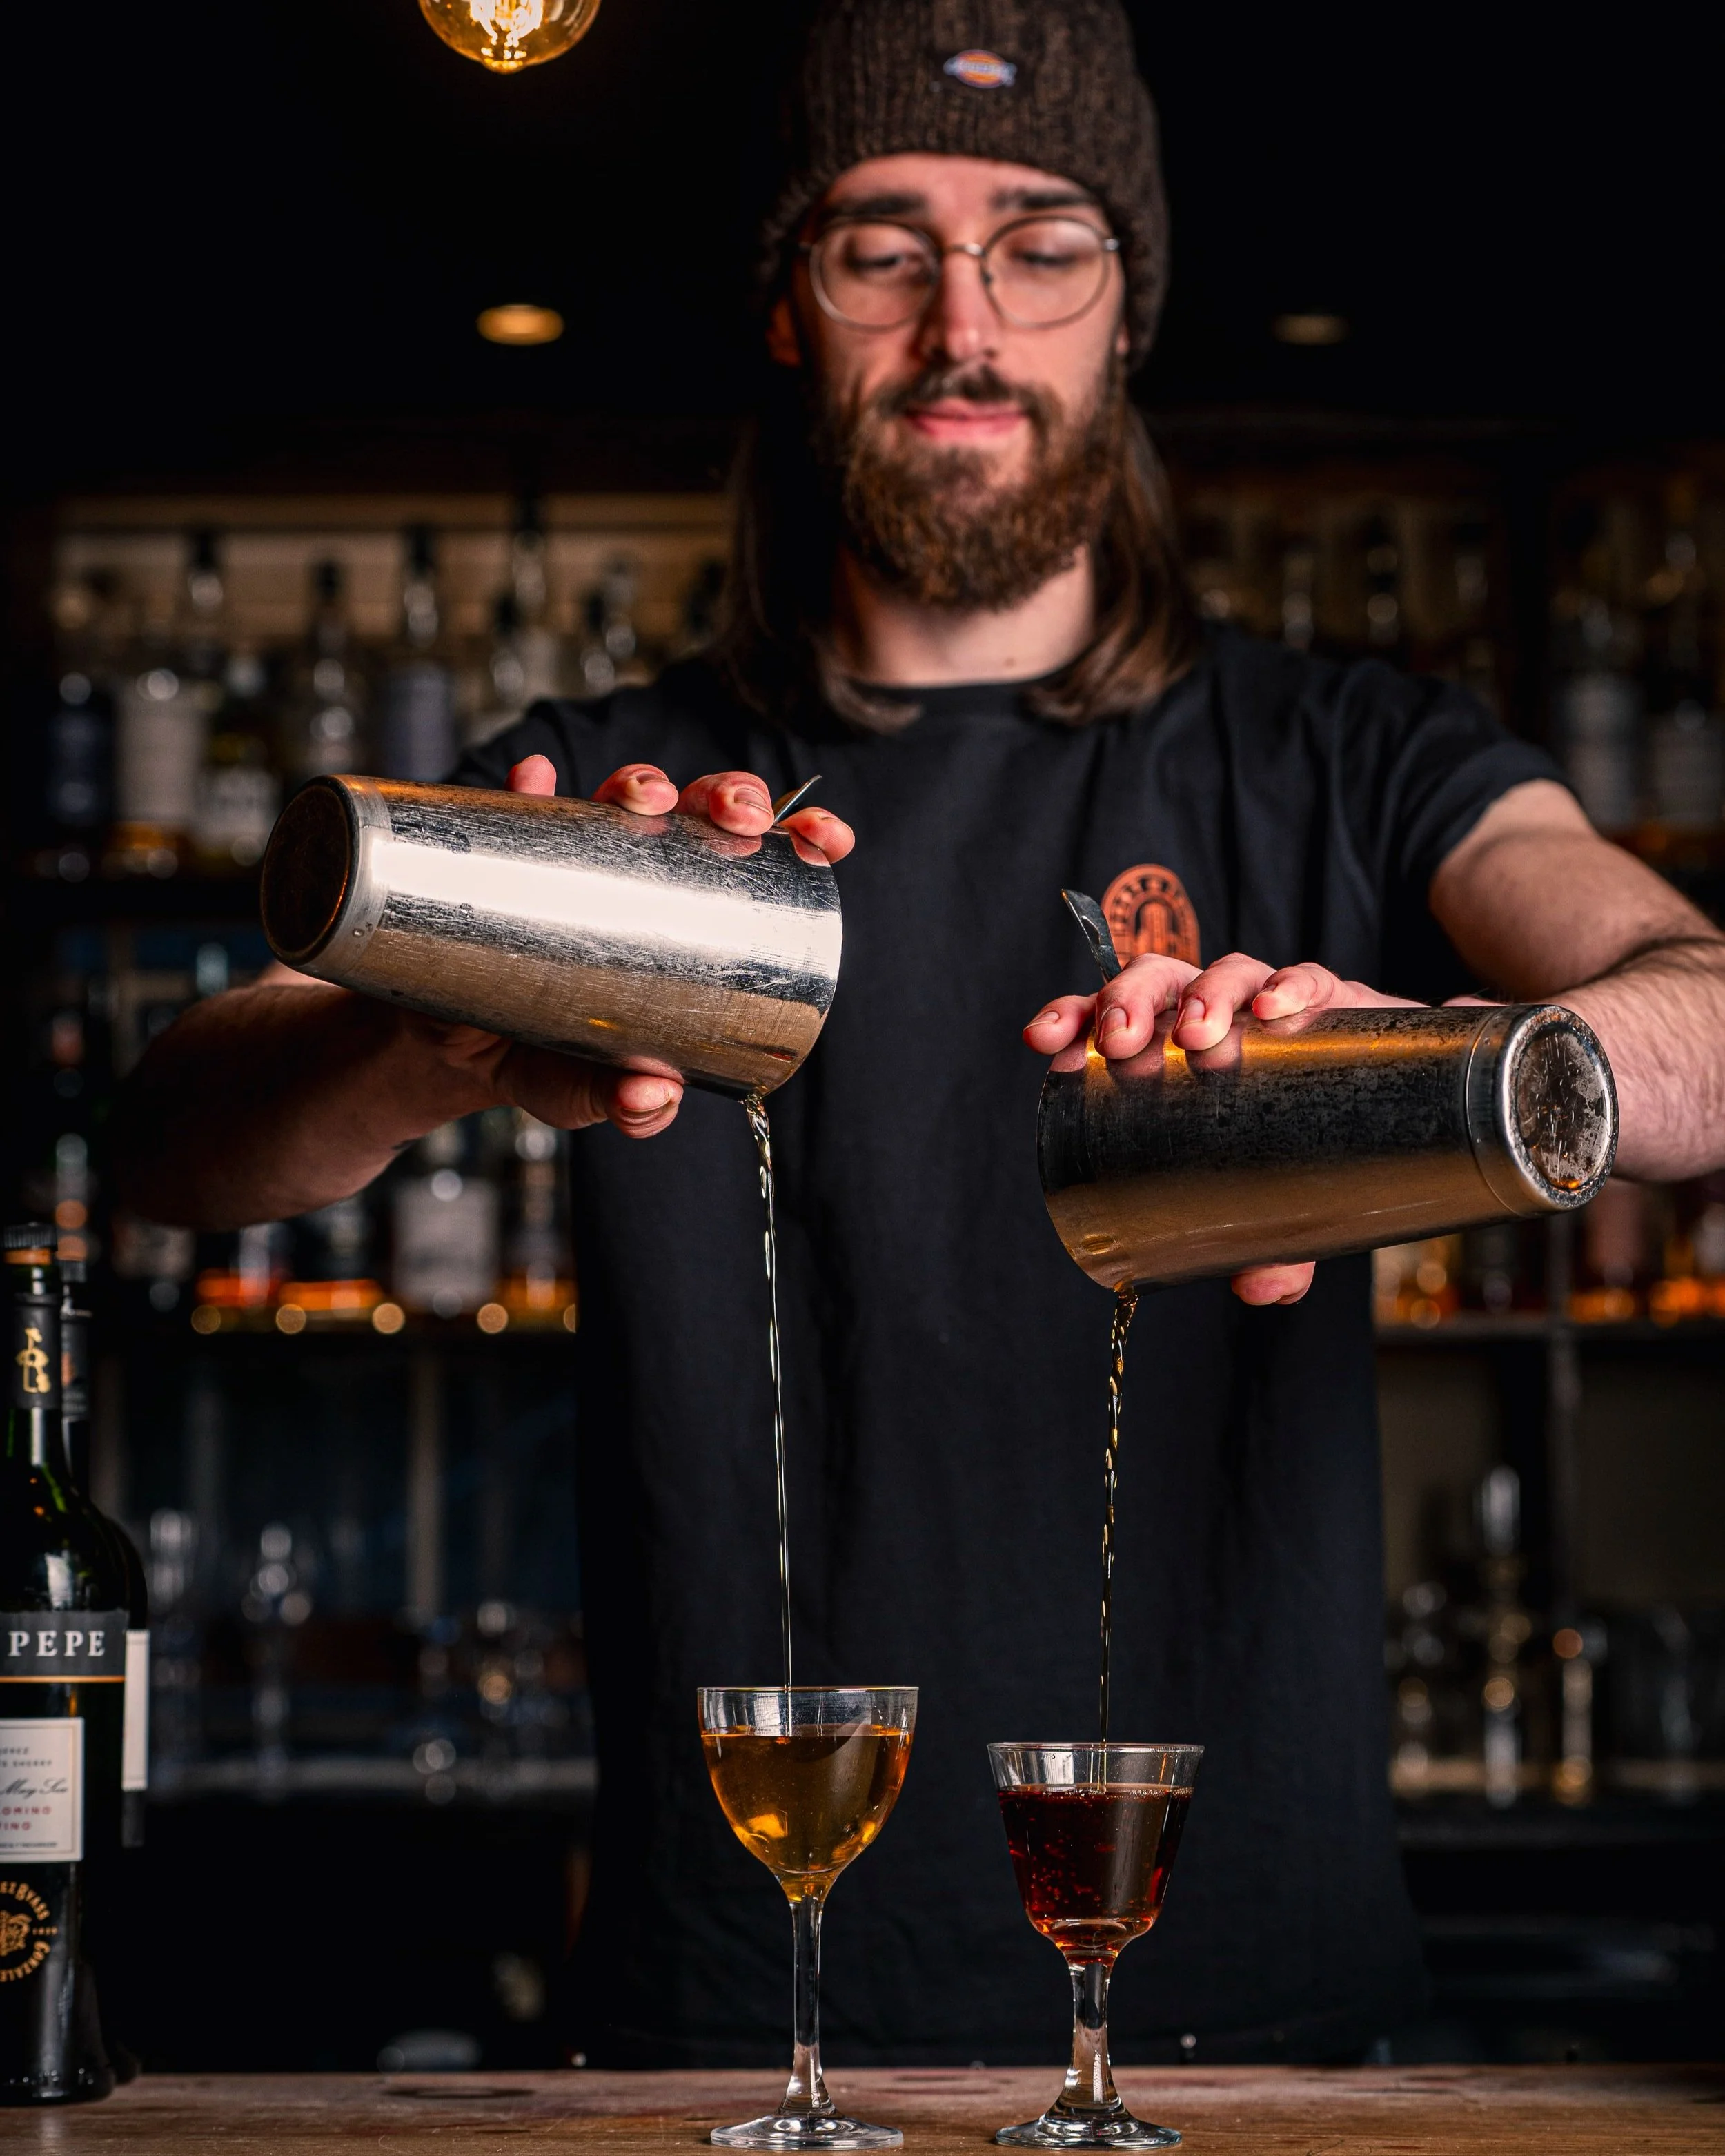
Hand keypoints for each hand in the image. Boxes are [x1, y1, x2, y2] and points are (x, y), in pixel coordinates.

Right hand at [465, 755, 854, 1140]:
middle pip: (703, 812)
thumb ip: (632, 1105)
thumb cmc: (554, 1061)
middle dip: (730, 795)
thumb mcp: (596, 1092)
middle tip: (734, 817)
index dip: (802, 835)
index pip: (763, 863)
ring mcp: (582, 857)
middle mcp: (647, 874)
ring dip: (643, 782)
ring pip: (626, 797)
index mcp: (696, 918)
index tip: (826, 842)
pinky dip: (531, 789)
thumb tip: (653, 1097)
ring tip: (644, 801)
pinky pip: (522, 807)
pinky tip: (536, 780)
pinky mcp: (511, 856)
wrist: (461, 1052)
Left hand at [1024, 951, 1419, 1306]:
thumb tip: (1256, 1289)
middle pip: (1157, 982)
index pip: (1106, 1016)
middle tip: (1122, 1042)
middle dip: (1130, 1002)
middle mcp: (1215, 1015)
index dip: (1071, 1017)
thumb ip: (1269, 1247)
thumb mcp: (1280, 1205)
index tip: (1044, 1040)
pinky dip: (1290, 986)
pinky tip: (1276, 1008)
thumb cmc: (1304, 1145)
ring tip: (1196, 1032)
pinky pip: (1309, 979)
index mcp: (1173, 1048)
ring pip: (1225, 973)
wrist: (1404, 1099)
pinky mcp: (1334, 1001)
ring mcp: (1272, 1003)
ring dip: (1204, 994)